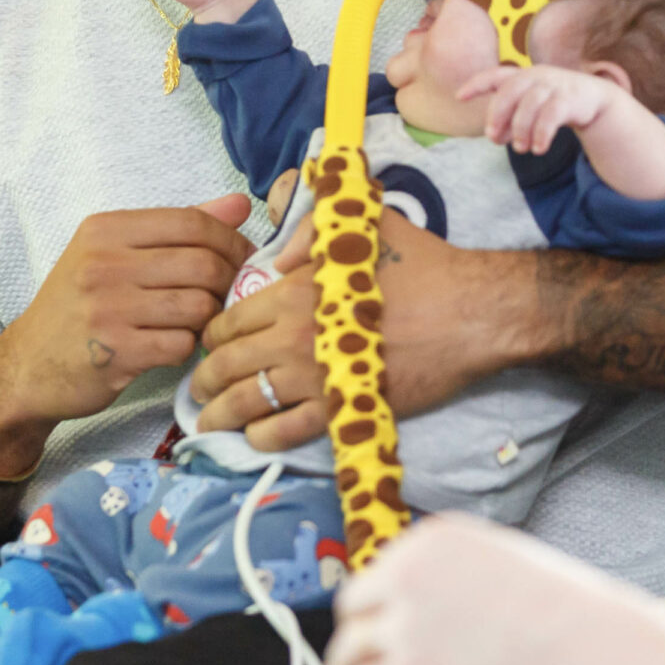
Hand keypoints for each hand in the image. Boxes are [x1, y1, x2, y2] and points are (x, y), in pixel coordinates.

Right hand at [0, 195, 253, 469]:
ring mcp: (108, 309)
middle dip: (228, 282)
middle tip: (230, 297)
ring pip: (198, 305)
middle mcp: (104, 264)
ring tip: (199, 322)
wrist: (28, 366)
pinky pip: (181, 344)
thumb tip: (239, 206)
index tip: (244, 259)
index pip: (192, 222)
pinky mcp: (115, 352)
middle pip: (202, 264)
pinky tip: (174, 346)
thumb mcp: (114, 254)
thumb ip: (177, 228)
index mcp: (106, 230)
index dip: (231, 241)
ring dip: (208, 319)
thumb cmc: (79, 306)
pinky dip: (187, 348)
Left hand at [191, 210, 519, 446]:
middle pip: (227, 363)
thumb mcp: (364, 226)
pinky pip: (284, 431)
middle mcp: (292, 335)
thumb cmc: (420, 266)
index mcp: (294, 291)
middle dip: (203, 379)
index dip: (211, 336)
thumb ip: (311, 230)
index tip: (208, 345)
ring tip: (209, 422)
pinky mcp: (340, 407)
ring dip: (220, 414)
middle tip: (196, 390)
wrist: (468, 313)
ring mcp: (314, 376)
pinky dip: (260, 437)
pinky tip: (253, 438)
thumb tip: (280, 255)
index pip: (229, 320)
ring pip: (246, 401)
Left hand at [321, 514, 647, 664]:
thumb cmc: (571, 610)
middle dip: (352, 636)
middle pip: (355, 607)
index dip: (375, 605)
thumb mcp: (510, 560)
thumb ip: (469, 570)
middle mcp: (409, 574)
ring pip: (348, 653)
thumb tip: (454, 596)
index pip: (383, 570)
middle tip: (350, 662)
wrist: (587, 647)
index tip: (372, 625)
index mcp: (433, 540)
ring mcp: (406, 625)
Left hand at [458, 64, 623, 154]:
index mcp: (522, 76)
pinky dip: (542, 134)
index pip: (495, 75)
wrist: (593, 100)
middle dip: (498, 114)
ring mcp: (554, 85)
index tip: (459, 97)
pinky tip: (539, 149)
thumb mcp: (529, 108)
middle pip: (510, 90)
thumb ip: (509, 120)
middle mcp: (536, 76)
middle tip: (493, 138)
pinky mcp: (570, 99)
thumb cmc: (553, 104)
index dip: (476, 84)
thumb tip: (495, 137)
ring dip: (521, 129)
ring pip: (530, 105)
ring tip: (521, 149)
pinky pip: (551, 116)